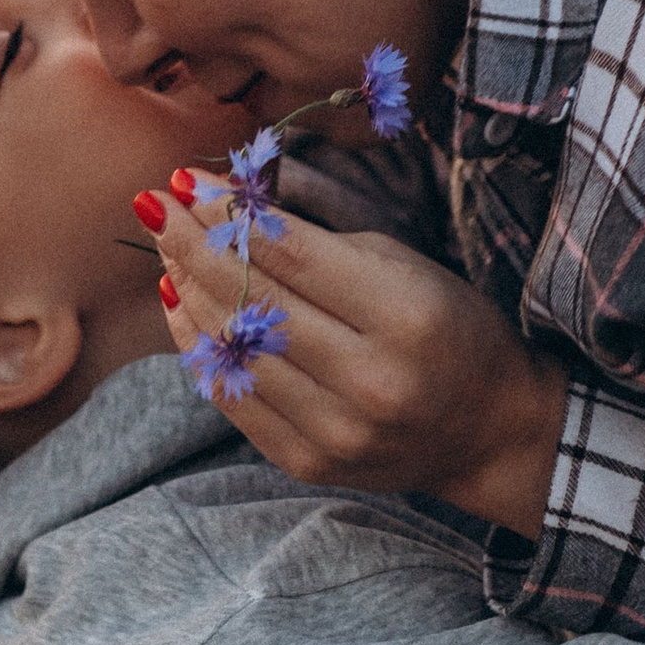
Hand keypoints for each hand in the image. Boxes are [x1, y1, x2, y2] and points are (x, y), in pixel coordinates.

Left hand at [150, 186, 563, 533]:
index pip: (292, 256)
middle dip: (193, 246)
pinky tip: (181, 304)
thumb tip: (226, 201)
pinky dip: (197, 347)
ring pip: (233, 351)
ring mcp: (337, 432)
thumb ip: (316, 237)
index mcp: (405, 317)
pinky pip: (232, 397)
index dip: (229, 215)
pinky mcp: (309, 463)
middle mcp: (371, 381)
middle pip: (254, 302)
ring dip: (188, 291)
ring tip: (167, 248)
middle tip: (157, 206)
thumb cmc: (448, 327)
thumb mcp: (402, 263)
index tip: (185, 181)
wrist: (488, 431)